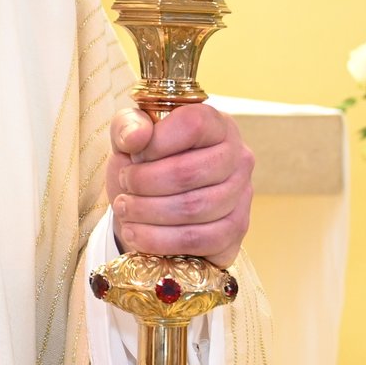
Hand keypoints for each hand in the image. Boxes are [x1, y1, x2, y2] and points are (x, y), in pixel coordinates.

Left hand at [105, 103, 252, 267]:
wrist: (150, 201)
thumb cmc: (144, 161)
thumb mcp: (129, 134)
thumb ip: (128, 125)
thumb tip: (137, 137)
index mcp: (216, 124)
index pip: (193, 125)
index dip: (156, 142)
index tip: (133, 155)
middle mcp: (237, 157)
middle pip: (189, 172)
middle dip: (144, 182)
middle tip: (123, 185)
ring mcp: (241, 197)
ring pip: (193, 209)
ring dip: (147, 212)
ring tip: (124, 208)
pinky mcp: (235, 233)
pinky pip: (199, 240)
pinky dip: (159, 239)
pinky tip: (136, 233)